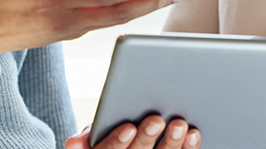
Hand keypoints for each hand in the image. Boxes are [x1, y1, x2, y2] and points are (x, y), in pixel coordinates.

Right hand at [65, 117, 200, 148]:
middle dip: (146, 140)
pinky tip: (192, 135)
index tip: (129, 127)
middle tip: (157, 120)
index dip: (117, 143)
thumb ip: (89, 136)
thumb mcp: (97, 134)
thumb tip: (73, 144)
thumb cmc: (114, 134)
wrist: (133, 144)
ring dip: (172, 146)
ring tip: (180, 125)